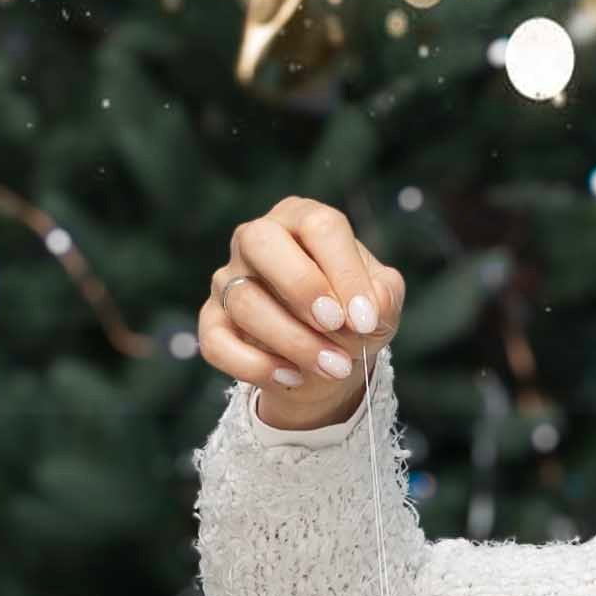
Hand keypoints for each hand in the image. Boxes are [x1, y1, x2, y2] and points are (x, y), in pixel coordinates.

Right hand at [200, 197, 406, 432]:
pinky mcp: (212, 322)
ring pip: (244, 301)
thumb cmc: (353, 317)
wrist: (326, 361)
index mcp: (302, 219)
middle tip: (335, 324)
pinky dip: (256, 367)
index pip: (320, 226)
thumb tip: (368, 309)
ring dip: (294, 341)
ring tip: (334, 367)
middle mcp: (256, 240)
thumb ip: (383, 297)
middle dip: (301, 285)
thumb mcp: (380, 304)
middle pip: (260, 241)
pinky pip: (217, 343)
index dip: (345, 271)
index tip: (366, 318)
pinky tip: (293, 377)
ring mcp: (228, 280)